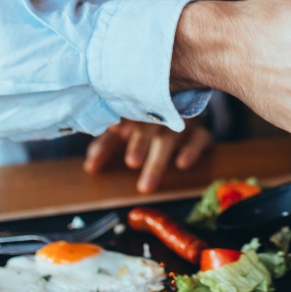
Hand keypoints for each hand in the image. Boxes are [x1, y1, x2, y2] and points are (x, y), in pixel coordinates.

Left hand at [84, 118, 212, 192]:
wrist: (186, 107)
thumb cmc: (147, 122)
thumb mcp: (124, 129)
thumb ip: (106, 145)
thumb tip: (90, 167)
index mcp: (135, 109)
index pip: (120, 121)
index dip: (109, 140)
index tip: (97, 159)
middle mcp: (158, 112)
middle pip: (148, 126)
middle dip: (139, 144)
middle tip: (132, 163)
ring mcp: (181, 121)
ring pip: (172, 135)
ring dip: (158, 159)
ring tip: (146, 184)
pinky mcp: (200, 131)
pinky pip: (200, 137)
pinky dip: (192, 149)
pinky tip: (182, 163)